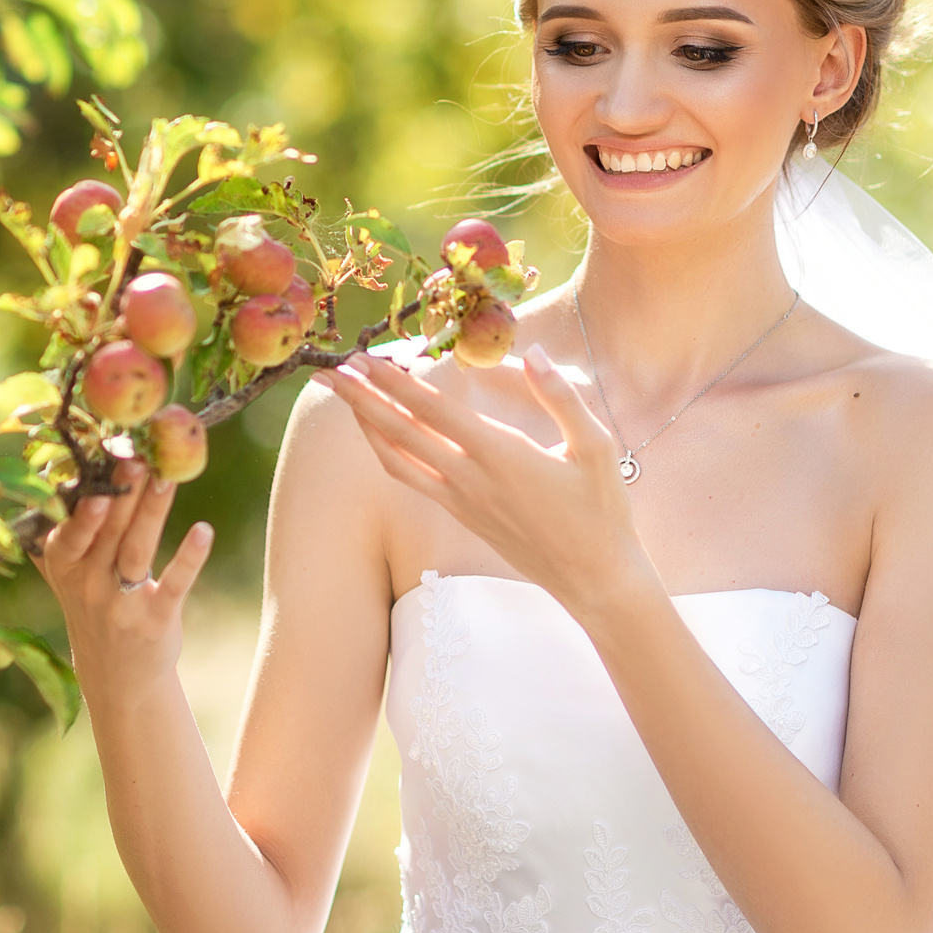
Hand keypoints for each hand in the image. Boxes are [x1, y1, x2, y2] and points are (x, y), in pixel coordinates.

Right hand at [33, 459, 213, 698]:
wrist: (116, 675)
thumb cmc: (95, 606)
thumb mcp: (71, 575)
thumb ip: (70, 531)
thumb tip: (62, 473)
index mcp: (64, 566)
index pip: (70, 531)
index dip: (82, 503)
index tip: (94, 469)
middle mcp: (88, 584)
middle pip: (109, 530)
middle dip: (123, 491)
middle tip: (138, 455)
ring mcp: (122, 603)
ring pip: (137, 549)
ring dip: (152, 512)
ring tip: (167, 477)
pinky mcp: (156, 618)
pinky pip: (174, 584)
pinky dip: (189, 558)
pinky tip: (204, 531)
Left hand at [323, 343, 653, 619]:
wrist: (594, 578)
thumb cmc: (601, 511)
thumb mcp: (596, 448)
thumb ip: (562, 398)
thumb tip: (533, 353)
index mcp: (501, 455)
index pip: (434, 411)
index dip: (394, 383)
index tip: (364, 358)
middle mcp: (471, 479)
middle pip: (402, 433)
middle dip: (363, 399)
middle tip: (331, 370)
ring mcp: (462, 501)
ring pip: (398, 460)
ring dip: (367, 426)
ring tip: (345, 398)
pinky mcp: (463, 517)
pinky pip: (413, 481)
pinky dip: (389, 454)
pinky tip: (381, 438)